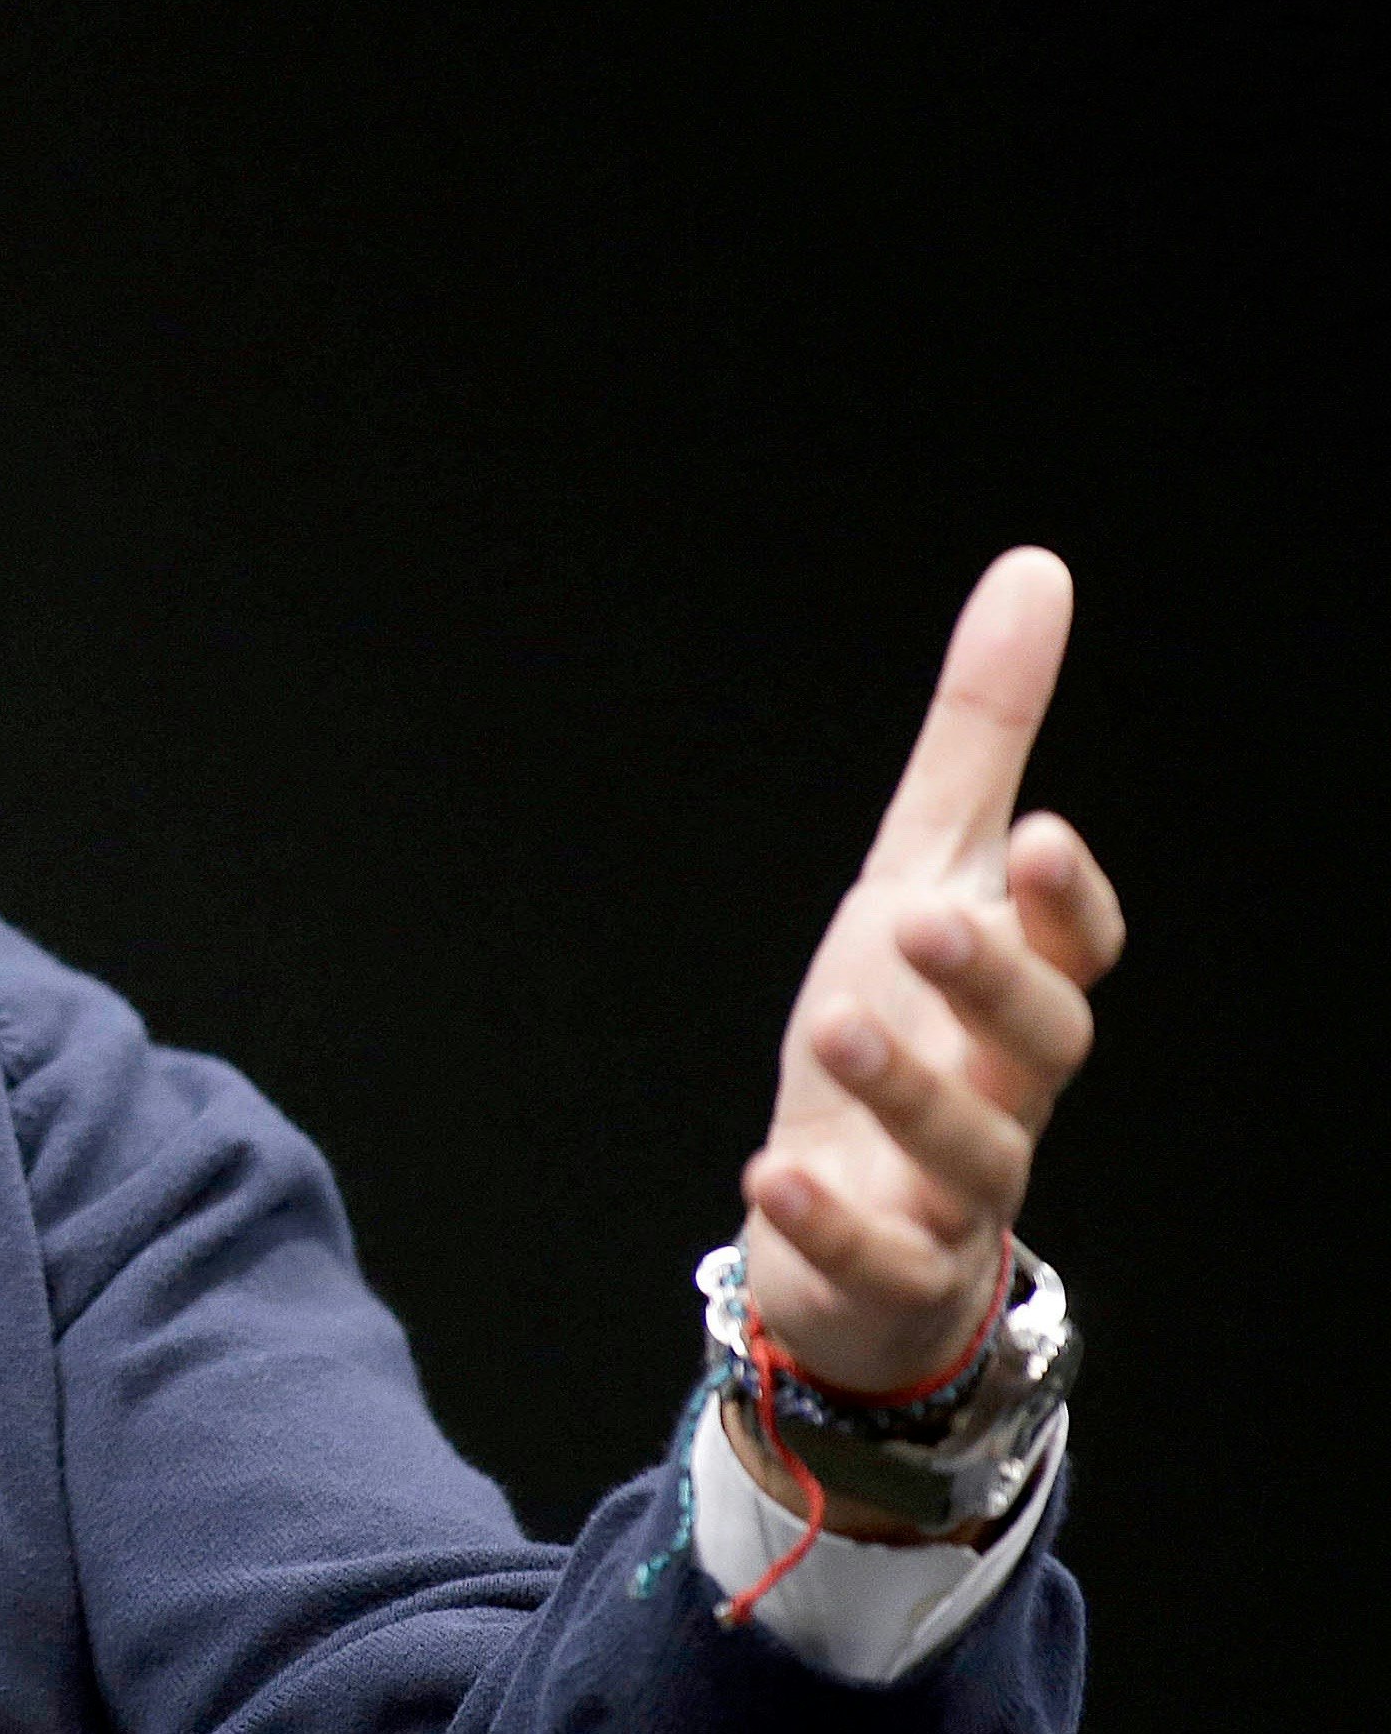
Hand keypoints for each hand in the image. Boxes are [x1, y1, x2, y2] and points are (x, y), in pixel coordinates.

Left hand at [739, 548, 1121, 1399]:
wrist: (858, 1225)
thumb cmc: (904, 1027)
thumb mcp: (924, 869)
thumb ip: (980, 735)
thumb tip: (1035, 570)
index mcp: (1013, 994)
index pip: (1075, 949)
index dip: (1063, 903)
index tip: (1036, 837)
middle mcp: (1001, 1091)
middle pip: (1042, 1047)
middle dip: (993, 986)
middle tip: (922, 921)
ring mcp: (950, 1190)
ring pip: (969, 1154)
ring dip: (907, 1092)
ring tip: (832, 1025)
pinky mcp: (883, 1267)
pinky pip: (873, 1256)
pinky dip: (824, 1222)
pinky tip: (762, 1174)